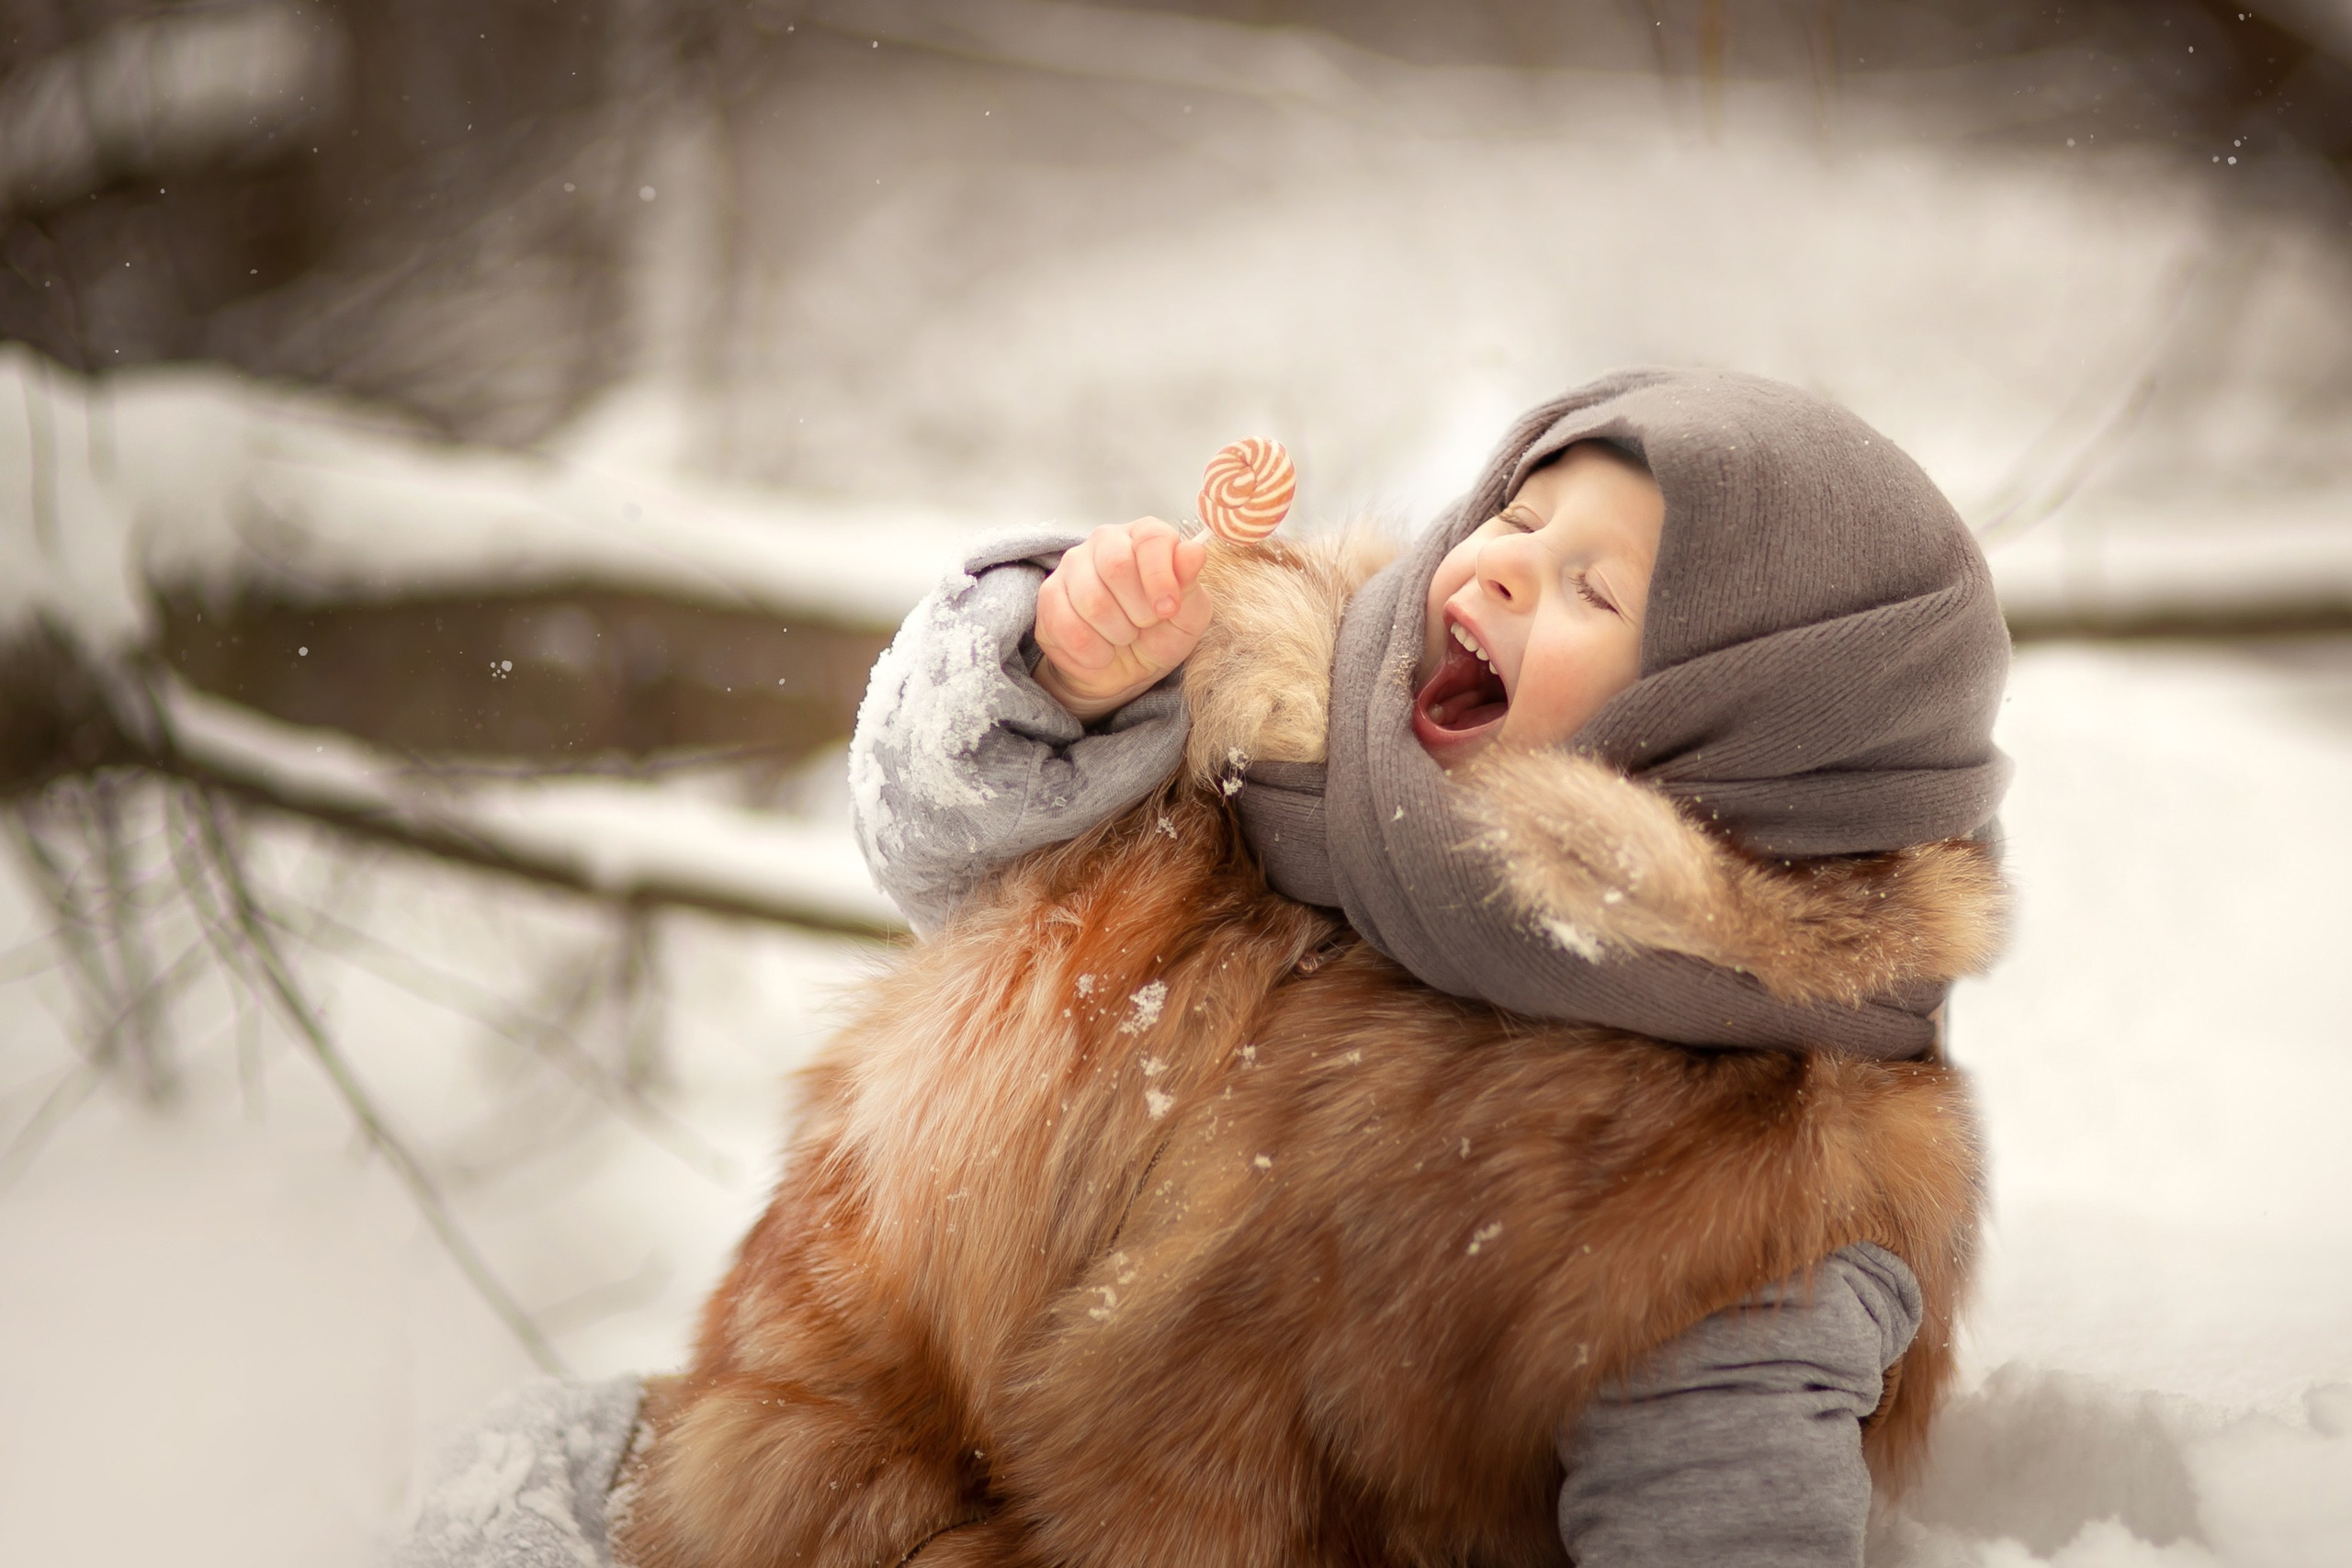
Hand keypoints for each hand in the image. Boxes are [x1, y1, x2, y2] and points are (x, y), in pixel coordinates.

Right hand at [1034, 518, 1213, 721]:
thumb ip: (1190, 585)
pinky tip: (1102, 652)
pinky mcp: (1049, 597)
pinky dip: (1093, 651)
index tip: (1168, 610)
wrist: (1122, 671)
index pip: (1151, 539)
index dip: (1161, 579)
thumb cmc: (1159, 636)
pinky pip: (1068, 627)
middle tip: (1144, 625)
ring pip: (1092, 601)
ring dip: (1117, 633)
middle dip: (1138, 610)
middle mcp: (1106, 541)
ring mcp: (1072, 566)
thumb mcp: (1187, 616)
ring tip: (1123, 637)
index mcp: (1144, 536)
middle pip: (1116, 566)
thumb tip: (1194, 552)